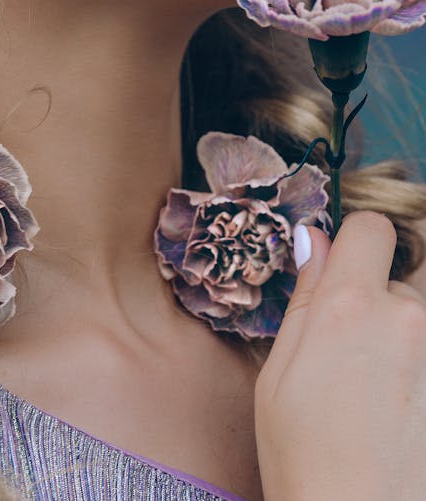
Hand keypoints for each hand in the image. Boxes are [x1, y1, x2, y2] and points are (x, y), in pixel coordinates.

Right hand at [254, 210, 425, 500]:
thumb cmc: (307, 462)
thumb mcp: (279, 376)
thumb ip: (306, 299)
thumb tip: (315, 240)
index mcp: (351, 308)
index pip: (371, 227)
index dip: (356, 240)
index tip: (347, 265)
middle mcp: (408, 321)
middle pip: (409, 269)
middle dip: (388, 289)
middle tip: (365, 337)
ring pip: (424, 313)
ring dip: (409, 331)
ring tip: (383, 384)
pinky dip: (418, 365)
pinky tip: (402, 405)